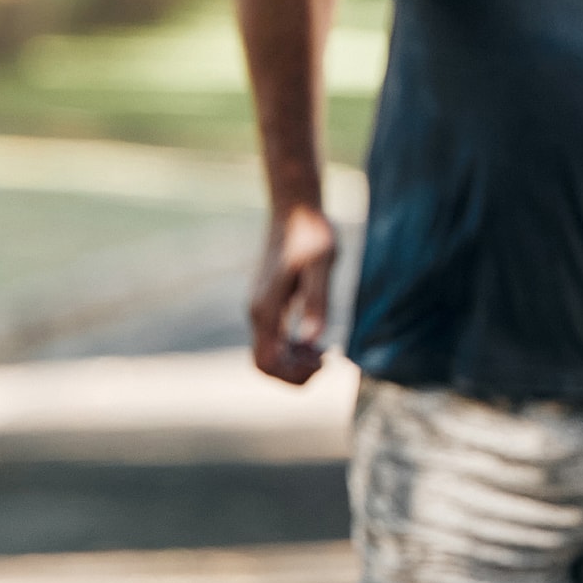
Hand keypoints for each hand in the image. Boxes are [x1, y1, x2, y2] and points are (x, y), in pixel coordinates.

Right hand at [249, 202, 337, 385]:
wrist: (295, 208)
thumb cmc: (312, 232)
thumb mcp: (322, 265)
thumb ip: (316, 301)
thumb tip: (311, 340)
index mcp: (265, 308)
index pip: (267, 362)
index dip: (293, 374)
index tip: (324, 362)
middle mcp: (256, 312)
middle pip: (263, 364)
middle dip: (293, 374)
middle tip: (326, 362)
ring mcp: (259, 308)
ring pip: (266, 354)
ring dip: (293, 363)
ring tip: (324, 353)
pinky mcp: (267, 302)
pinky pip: (272, 340)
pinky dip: (291, 350)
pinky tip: (315, 342)